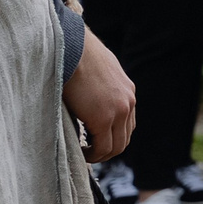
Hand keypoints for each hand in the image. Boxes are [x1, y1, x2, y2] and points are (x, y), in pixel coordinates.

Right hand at [64, 26, 133, 162]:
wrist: (73, 48)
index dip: (112, 138)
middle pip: (124, 139)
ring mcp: (119, 110)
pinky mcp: (104, 117)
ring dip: (100, 155)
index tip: (95, 142)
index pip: (127, 125)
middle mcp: (128, 103)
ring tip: (83, 154)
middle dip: (107, 150)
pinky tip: (80, 151)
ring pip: (116, 146)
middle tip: (89, 153)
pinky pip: (102, 146)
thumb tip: (91, 100)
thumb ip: (102, 89)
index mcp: (128, 93)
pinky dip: (93, 154)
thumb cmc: (79, 58)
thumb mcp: (99, 74)